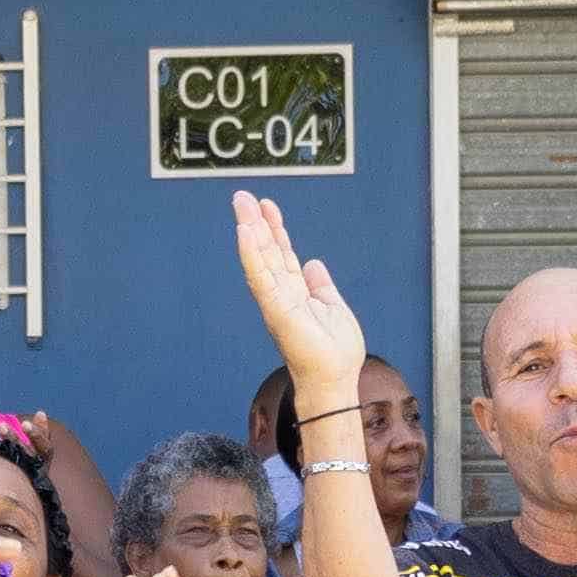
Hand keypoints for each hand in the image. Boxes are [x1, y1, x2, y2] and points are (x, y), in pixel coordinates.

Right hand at [231, 188, 374, 425]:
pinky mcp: (276, 310)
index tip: (267, 206)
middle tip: (242, 196)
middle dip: (256, 222)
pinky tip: (246, 232)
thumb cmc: (335, 354)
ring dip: (249, 230)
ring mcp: (276, 302)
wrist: (335, 380)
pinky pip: (261, 277)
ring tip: (241, 204)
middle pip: (266, 251)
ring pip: (260, 259)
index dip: (275, 229)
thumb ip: (322, 285)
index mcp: (296, 294)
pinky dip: (252, 254)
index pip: (281, 254)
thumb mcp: (333, 308)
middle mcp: (282, 295)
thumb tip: (315, 263)